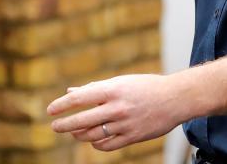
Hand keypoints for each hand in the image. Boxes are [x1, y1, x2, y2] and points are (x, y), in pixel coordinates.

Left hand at [47, 74, 185, 150]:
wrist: (176, 98)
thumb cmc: (146, 86)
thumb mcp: (121, 82)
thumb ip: (95, 88)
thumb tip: (71, 91)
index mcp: (113, 89)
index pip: (80, 98)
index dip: (62, 105)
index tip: (50, 110)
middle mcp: (117, 107)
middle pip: (82, 120)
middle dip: (64, 124)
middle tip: (55, 126)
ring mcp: (125, 124)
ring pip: (93, 135)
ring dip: (79, 134)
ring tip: (73, 132)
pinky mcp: (133, 137)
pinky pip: (107, 145)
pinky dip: (96, 143)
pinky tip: (92, 139)